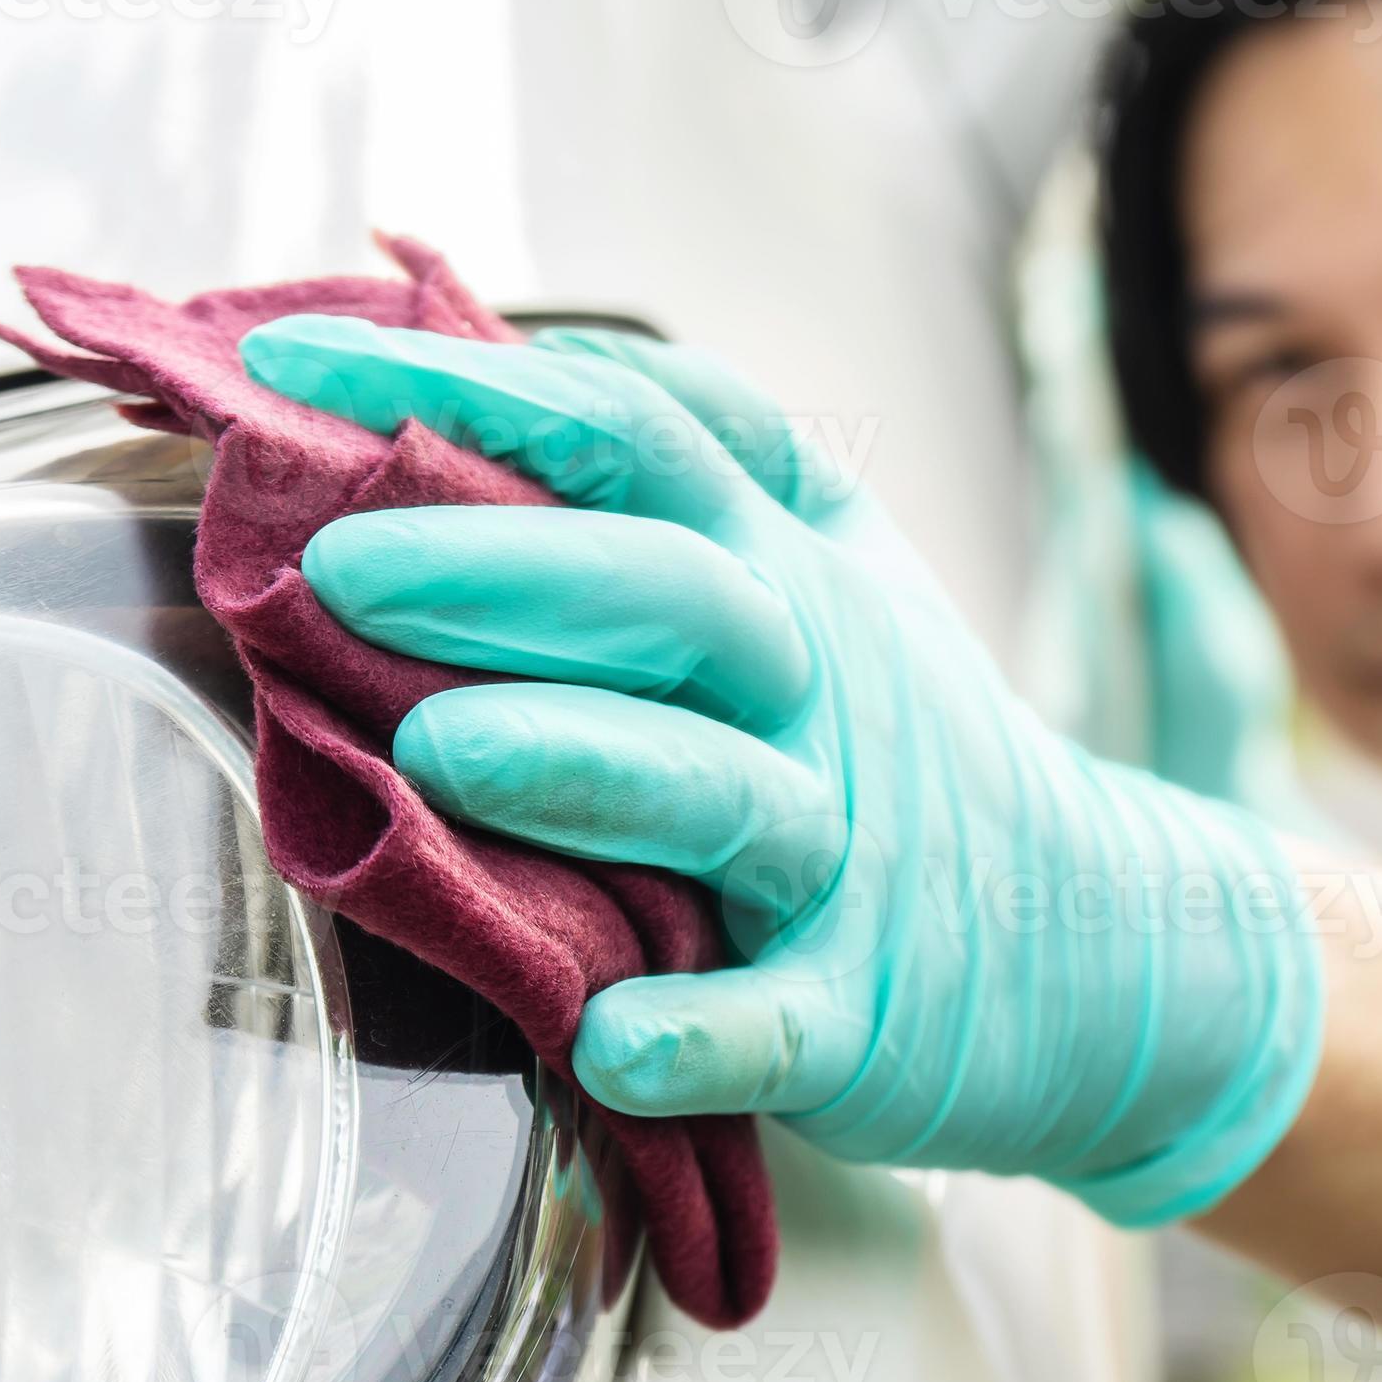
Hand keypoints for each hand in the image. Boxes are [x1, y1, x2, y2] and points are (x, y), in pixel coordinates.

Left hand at [239, 316, 1323, 1223]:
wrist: (1090, 934)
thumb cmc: (898, 731)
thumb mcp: (838, 561)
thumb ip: (707, 449)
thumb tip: (517, 341)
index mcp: (782, 571)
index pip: (631, 435)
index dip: (471, 390)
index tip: (291, 367)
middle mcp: (812, 690)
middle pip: (676, 596)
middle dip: (506, 573)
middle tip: (335, 567)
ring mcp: (841, 852)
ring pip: (723, 797)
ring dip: (587, 767)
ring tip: (441, 752)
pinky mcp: (858, 1009)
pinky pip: (781, 1020)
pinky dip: (704, 1030)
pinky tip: (611, 1040)